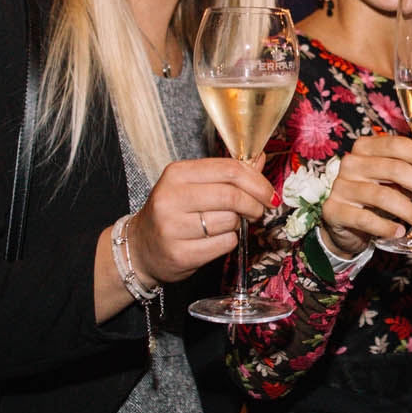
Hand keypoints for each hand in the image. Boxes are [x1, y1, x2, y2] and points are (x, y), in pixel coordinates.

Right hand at [128, 157, 274, 284]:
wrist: (141, 248)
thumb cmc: (173, 212)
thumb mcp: (193, 185)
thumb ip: (226, 173)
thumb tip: (258, 159)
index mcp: (176, 173)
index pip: (229, 170)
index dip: (257, 181)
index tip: (269, 193)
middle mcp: (171, 197)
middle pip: (232, 196)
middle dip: (254, 204)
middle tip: (259, 210)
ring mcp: (172, 227)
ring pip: (230, 221)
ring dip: (238, 224)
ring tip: (226, 224)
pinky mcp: (180, 253)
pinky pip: (224, 244)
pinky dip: (229, 241)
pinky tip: (215, 239)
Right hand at [319, 133, 411, 256]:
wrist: (343, 222)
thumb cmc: (374, 194)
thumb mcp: (390, 179)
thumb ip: (409, 171)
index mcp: (365, 148)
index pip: (395, 144)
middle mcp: (351, 163)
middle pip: (393, 169)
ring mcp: (341, 186)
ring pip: (382, 196)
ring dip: (411, 211)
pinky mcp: (334, 210)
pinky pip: (365, 219)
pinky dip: (386, 226)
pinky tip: (401, 232)